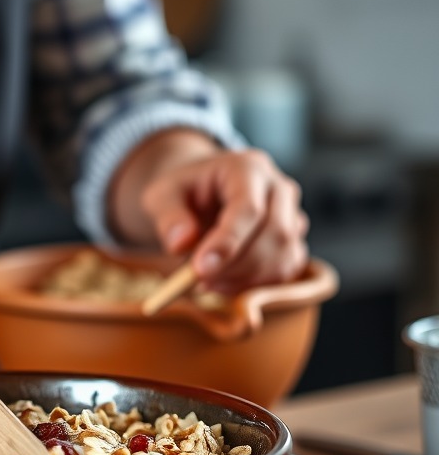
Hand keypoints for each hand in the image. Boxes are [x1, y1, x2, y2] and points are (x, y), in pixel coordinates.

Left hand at [108, 128, 308, 292]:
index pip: (248, 208)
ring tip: (205, 281)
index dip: (227, 242)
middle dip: (234, 265)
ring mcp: (292, 215)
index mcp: (248, 168)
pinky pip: (284, 271)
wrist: (200, 192)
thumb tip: (180, 244)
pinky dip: (253, 285)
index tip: (200, 269)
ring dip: (243, 279)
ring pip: (283, 256)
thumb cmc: (182, 192)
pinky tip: (222, 283)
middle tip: (197, 280)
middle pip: (274, 233)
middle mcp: (279, 188)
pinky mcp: (292, 242)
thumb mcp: (162, 196)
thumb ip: (169, 217)